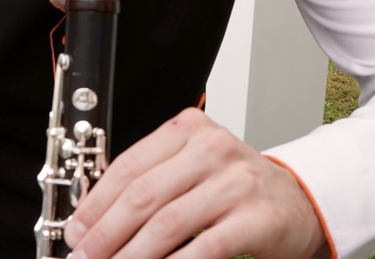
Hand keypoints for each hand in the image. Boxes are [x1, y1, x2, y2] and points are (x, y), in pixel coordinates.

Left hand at [61, 108, 326, 258]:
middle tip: (84, 258)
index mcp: (190, 129)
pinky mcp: (256, 218)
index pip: (130, 165)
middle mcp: (213, 149)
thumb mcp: (193, 168)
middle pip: (144, 194)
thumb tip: (94, 220)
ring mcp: (236, 182)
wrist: (299, 201)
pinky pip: (205, 247)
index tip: (75, 231)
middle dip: (105, 234)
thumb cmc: (236, 187)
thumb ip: (152, 181)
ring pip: (167, 223)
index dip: (96, 202)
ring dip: (131, 256)